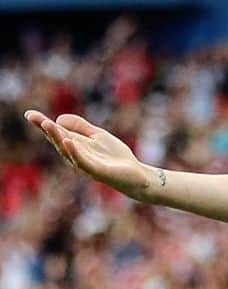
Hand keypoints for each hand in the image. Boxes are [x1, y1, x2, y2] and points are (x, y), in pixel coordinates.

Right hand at [24, 110, 153, 201]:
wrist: (136, 175)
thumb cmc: (115, 157)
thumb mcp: (98, 135)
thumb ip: (81, 126)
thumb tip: (59, 118)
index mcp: (75, 146)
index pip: (58, 133)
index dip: (43, 124)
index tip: (29, 114)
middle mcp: (76, 156)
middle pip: (58, 141)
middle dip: (47, 130)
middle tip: (34, 117)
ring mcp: (85, 164)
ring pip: (67, 150)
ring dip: (57, 137)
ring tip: (48, 124)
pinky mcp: (97, 171)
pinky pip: (82, 161)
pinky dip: (74, 152)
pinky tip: (68, 142)